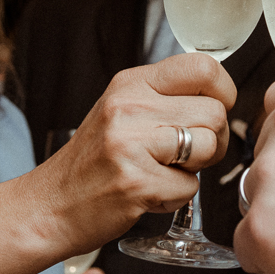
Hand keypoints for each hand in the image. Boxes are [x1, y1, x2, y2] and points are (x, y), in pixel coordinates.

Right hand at [33, 53, 235, 255]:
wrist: (50, 206)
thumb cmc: (92, 162)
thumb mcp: (121, 111)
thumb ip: (164, 98)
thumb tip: (218, 98)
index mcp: (130, 83)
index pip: (203, 67)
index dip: (224, 92)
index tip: (214, 110)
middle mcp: (129, 107)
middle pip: (215, 114)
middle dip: (213, 140)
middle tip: (186, 155)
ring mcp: (131, 144)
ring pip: (209, 147)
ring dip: (196, 168)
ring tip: (165, 172)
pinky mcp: (136, 182)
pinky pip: (190, 188)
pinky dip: (177, 196)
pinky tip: (150, 193)